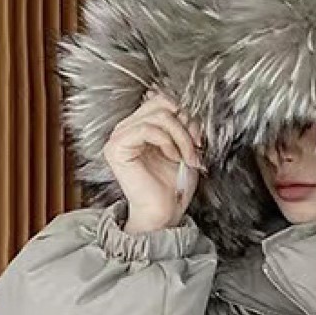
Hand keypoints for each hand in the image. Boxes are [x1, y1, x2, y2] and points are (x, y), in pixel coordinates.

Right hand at [103, 88, 204, 232]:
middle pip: (161, 104)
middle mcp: (127, 128)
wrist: (165, 212)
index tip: (198, 140)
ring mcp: (119, 137)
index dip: (185, 116)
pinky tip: (173, 158)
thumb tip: (186, 111)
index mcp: (140, 127)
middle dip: (185, 126)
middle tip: (195, 147)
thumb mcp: (184, 149)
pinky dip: (167, 142)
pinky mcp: (117, 147)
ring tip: (187, 157)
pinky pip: (147, 129)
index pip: (162, 102)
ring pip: (158, 116)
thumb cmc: (173, 186)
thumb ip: (183, 127)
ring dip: (181, 137)